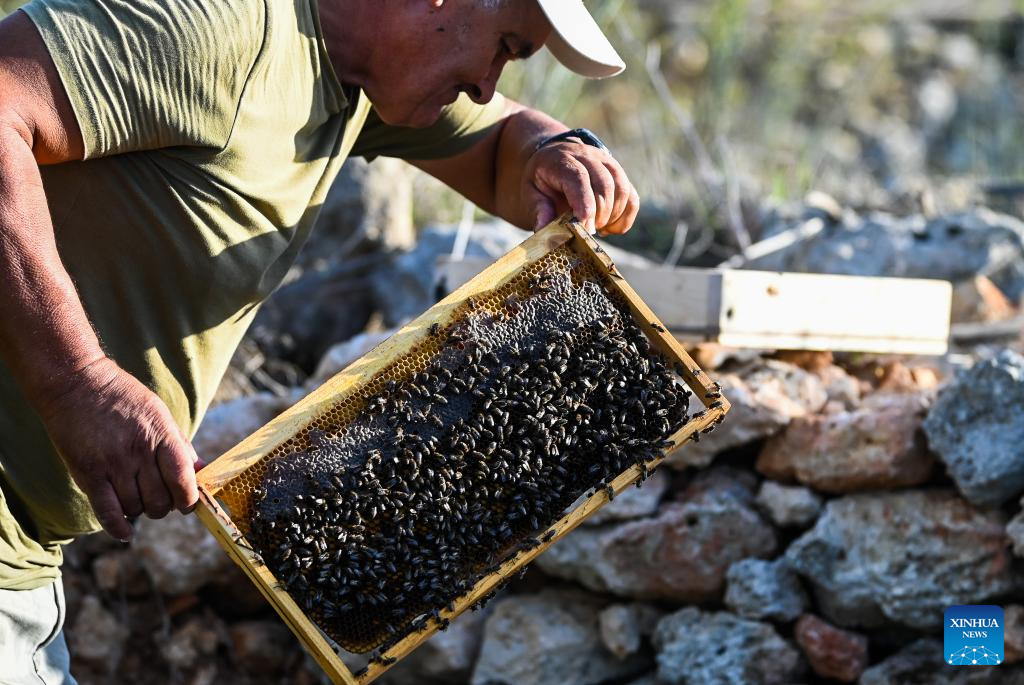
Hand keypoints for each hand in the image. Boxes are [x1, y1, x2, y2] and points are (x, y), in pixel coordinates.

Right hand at [35, 357, 201, 540]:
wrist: (77, 384)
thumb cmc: (124, 399)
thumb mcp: (160, 415)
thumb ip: (180, 446)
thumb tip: (202, 473)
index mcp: (161, 436)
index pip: (183, 479)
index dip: (189, 499)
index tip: (188, 503)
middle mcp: (139, 453)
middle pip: (160, 501)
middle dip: (164, 507)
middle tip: (159, 498)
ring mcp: (112, 464)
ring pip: (136, 509)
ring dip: (140, 510)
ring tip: (136, 497)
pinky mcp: (88, 473)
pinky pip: (107, 512)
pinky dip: (118, 527)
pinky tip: (125, 532)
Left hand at [523, 140, 639, 235]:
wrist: (554, 158)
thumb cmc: (542, 180)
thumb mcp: (531, 192)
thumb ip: (538, 209)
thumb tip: (544, 228)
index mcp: (562, 160)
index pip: (579, 179)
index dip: (585, 204)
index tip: (585, 228)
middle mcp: (589, 156)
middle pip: (604, 186)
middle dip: (598, 215)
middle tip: (586, 233)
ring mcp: (608, 163)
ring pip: (622, 190)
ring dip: (612, 217)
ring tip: (596, 229)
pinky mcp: (619, 175)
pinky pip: (632, 197)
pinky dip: (625, 217)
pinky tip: (609, 228)